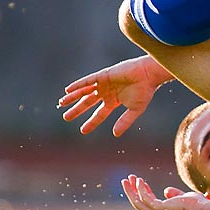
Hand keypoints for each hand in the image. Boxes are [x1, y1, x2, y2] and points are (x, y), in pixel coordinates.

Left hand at [58, 56, 173, 135]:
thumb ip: (125, 121)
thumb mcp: (135, 110)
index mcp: (115, 101)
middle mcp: (107, 92)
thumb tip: (115, 134)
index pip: (100, 113)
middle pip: (88, 102)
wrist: (148, 75)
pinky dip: (78, 85)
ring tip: (61, 104)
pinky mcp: (103, 75)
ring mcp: (104, 83)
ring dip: (73, 97)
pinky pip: (87, 81)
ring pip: (85, 91)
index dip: (92, 122)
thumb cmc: (145, 91)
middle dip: (77, 109)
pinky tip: (68, 90)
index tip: (83, 130)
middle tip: (66, 117)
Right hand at [121, 174, 206, 209]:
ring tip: (130, 178)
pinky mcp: (159, 209)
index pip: (148, 203)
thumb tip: (166, 191)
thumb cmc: (196, 204)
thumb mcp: (183, 197)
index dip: (142, 192)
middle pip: (139, 204)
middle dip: (132, 192)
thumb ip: (174, 195)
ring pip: (139, 202)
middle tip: (126, 180)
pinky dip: (141, 189)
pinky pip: (145, 198)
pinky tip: (140, 181)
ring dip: (133, 189)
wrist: (202, 209)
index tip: (139, 181)